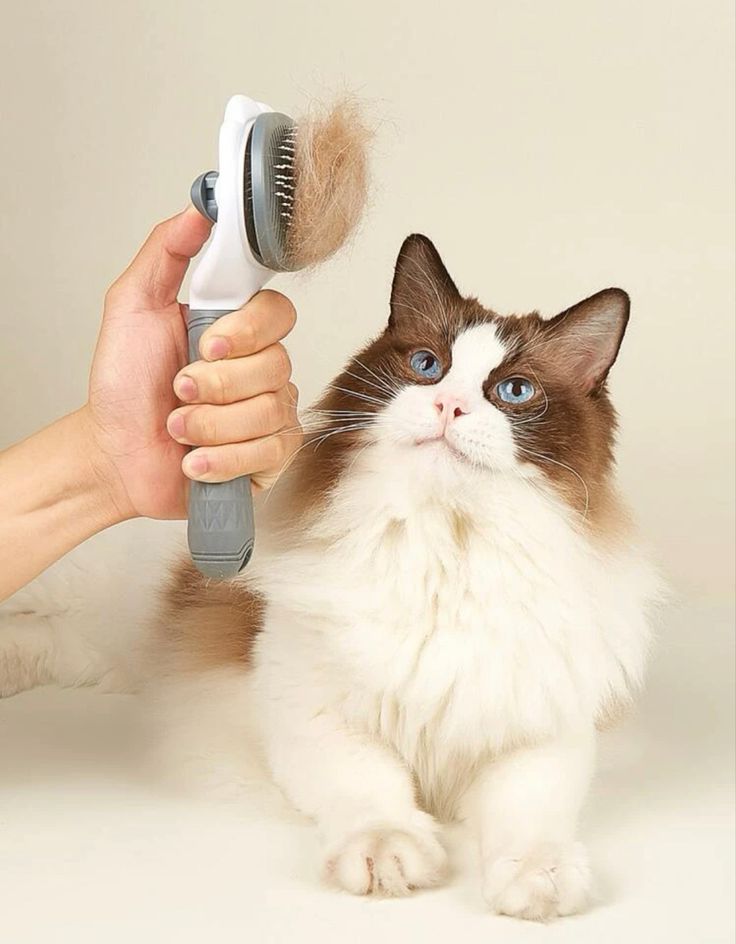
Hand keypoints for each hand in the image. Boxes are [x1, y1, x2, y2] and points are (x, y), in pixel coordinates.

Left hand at [84, 208, 300, 520]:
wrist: (115, 456)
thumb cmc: (123, 389)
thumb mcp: (131, 309)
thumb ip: (165, 253)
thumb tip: (198, 210)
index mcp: (236, 329)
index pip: (278, 313)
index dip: (247, 331)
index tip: (207, 344)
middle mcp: (261, 369)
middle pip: (277, 366)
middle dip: (216, 385)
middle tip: (177, 390)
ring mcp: (270, 413)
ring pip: (270, 412)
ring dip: (210, 425)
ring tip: (178, 428)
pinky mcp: (270, 457)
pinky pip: (269, 452)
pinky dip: (222, 460)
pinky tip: (195, 460)